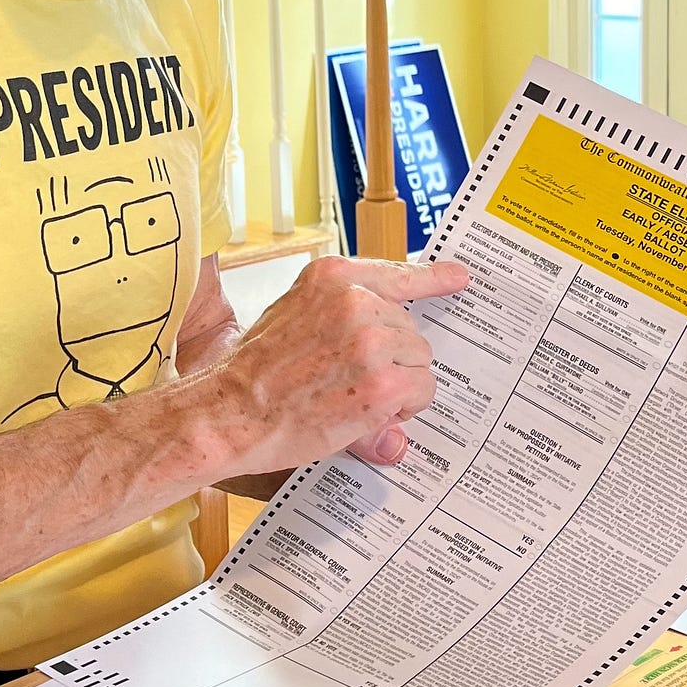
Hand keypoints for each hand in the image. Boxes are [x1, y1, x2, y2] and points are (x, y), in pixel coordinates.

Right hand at [213, 255, 468, 475]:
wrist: (228, 412)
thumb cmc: (253, 373)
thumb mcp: (292, 317)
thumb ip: (343, 320)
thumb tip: (392, 351)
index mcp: (330, 276)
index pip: (395, 273)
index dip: (431, 278)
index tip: (458, 276)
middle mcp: (354, 299)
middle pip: (411, 330)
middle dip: (392, 360)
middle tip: (347, 382)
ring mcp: (372, 339)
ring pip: (420, 363)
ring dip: (398, 386)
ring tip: (349, 397)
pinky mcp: (383, 381)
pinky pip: (421, 392)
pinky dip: (402, 410)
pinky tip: (363, 413)